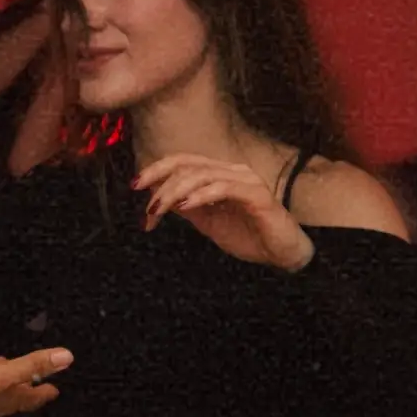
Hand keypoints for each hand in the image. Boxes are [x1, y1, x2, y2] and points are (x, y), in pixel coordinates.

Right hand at [0, 347, 71, 416]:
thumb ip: (30, 366)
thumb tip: (67, 358)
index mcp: (6, 400)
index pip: (32, 398)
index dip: (45, 392)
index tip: (55, 388)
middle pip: (15, 400)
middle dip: (27, 390)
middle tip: (36, 381)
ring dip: (5, 387)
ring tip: (8, 374)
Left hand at [135, 154, 314, 271]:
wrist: (282, 255)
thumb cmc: (248, 236)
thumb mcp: (207, 222)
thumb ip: (186, 207)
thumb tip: (157, 199)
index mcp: (219, 174)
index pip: (183, 161)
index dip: (157, 169)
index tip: (135, 185)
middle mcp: (232, 171)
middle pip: (188, 166)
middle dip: (162, 184)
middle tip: (147, 207)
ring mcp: (246, 180)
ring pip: (203, 175)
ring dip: (176, 191)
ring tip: (159, 209)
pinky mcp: (258, 195)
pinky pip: (224, 188)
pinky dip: (202, 195)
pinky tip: (186, 206)